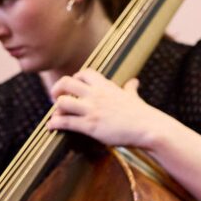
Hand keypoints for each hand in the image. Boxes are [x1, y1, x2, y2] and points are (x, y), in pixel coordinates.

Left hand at [48, 70, 166, 148]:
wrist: (148, 128)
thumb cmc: (142, 114)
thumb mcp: (134, 97)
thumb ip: (130, 89)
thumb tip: (134, 82)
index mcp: (106, 86)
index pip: (84, 73)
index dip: (75, 78)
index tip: (73, 87)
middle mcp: (96, 95)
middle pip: (66, 83)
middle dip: (57, 90)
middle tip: (56, 98)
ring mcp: (92, 110)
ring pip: (61, 102)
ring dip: (56, 109)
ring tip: (56, 115)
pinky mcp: (90, 125)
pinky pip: (65, 122)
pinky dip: (54, 124)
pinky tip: (51, 127)